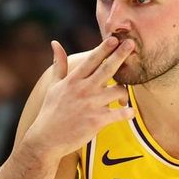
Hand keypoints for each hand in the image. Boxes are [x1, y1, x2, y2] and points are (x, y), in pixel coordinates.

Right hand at [23, 37, 134, 160]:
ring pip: (118, 91)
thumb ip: (59, 64)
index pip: (91, 60)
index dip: (104, 48)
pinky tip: (130, 112)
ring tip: (122, 99)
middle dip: (120, 55)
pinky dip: (127, 113)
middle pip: (107, 69)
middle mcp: (83, 89)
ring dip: (124, 92)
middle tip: (132, 44)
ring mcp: (90, 105)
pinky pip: (118, 114)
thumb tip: (55, 43)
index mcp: (73, 80)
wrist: (46, 140)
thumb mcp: (54, 86)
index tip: (115, 38)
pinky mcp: (96, 121)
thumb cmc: (51, 111)